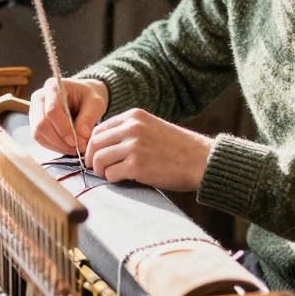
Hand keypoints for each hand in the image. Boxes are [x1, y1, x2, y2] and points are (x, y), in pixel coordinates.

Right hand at [28, 77, 108, 156]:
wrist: (85, 95)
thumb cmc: (89, 96)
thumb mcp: (96, 102)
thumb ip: (88, 118)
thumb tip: (80, 137)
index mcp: (52, 86)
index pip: (52, 110)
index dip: (64, 129)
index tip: (78, 141)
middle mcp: (39, 97)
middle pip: (41, 123)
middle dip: (60, 140)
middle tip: (77, 148)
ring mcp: (35, 110)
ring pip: (38, 133)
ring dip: (56, 146)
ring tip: (74, 150)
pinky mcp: (36, 122)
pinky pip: (39, 139)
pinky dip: (53, 147)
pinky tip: (67, 148)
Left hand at [85, 108, 214, 191]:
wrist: (201, 160)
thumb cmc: (178, 148)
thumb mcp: (152, 128)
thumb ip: (129, 131)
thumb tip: (102, 145)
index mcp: (134, 116)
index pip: (99, 128)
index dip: (93, 145)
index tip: (97, 155)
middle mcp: (132, 128)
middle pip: (94, 143)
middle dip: (93, 158)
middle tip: (98, 168)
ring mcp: (133, 146)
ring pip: (99, 159)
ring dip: (102, 170)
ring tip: (112, 174)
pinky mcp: (136, 166)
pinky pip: (111, 174)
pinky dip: (113, 179)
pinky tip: (124, 179)